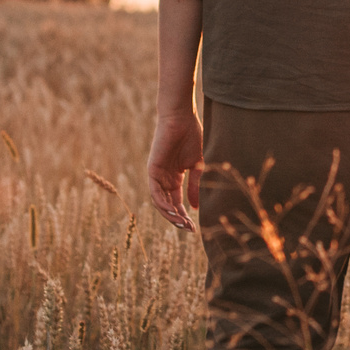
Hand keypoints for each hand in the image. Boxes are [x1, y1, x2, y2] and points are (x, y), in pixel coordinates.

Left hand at [147, 109, 203, 228]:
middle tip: (189, 230)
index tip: (195, 228)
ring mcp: (157, 175)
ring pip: (161, 203)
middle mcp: (164, 179)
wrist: (181, 118)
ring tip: (183, 225)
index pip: (177, 202)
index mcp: (174, 178)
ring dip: (171, 215)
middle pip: (169, 206)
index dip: (185, 216)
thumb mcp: (197, 166)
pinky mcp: (153, 170)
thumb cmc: (191, 136)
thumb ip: (194, 186)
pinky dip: (163, 204)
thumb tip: (195, 208)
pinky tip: (174, 213)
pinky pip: (155, 193)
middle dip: (178, 219)